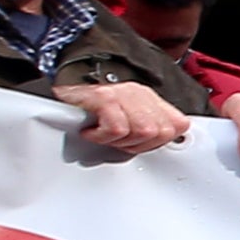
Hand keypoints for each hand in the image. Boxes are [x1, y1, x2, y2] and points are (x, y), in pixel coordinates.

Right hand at [57, 80, 188, 156]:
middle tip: (117, 141)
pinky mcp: (104, 98)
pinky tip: (92, 132)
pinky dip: (102, 137)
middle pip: (162, 132)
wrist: (59, 98)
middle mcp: (139, 94)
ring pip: (143, 131)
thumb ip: (150, 131)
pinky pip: (117, 129)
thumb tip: (170, 145)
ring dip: (119, 142)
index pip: (179, 125)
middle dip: (139, 145)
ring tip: (104, 135)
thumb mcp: (128, 122)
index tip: (139, 144)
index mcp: (150, 99)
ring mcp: (122, 94)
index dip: (160, 142)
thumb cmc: (91, 114)